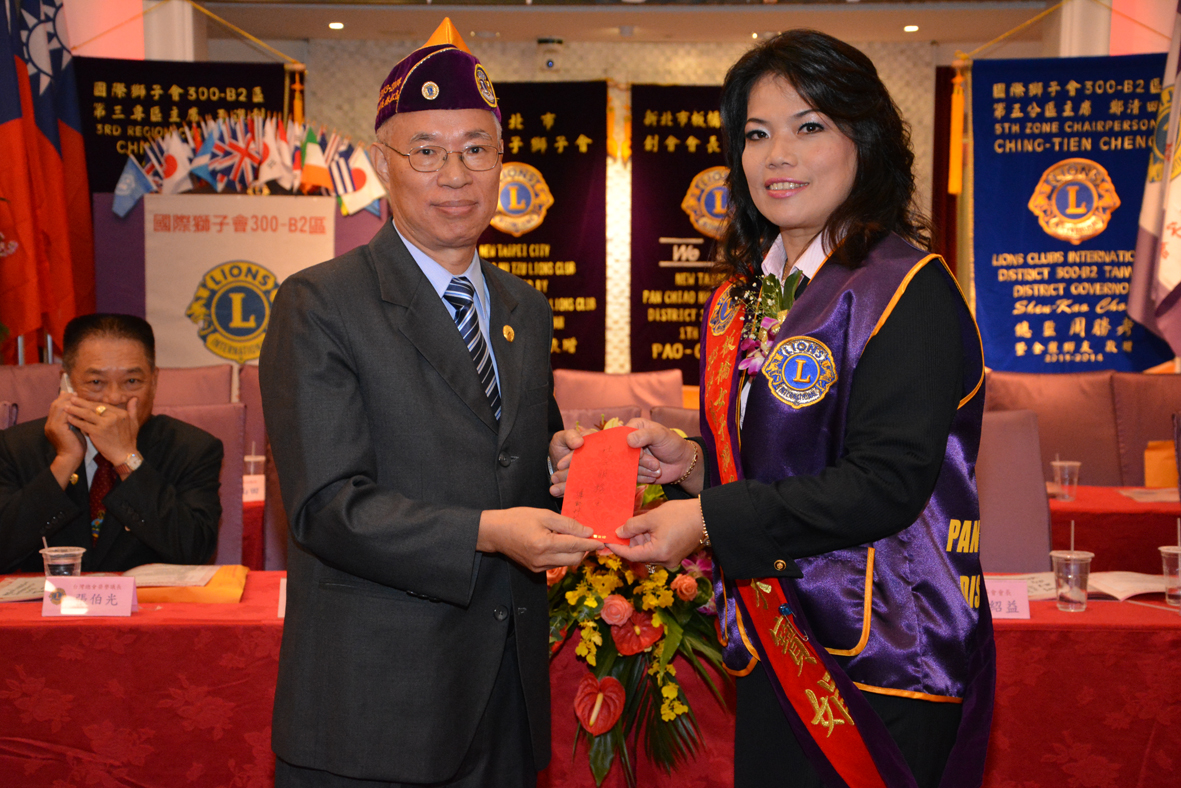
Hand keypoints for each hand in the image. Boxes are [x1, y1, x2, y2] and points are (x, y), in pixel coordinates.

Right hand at [45, 391, 84, 487]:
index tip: (74, 394)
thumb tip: (79, 410)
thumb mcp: (74, 430)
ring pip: (58, 407)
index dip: (64, 399)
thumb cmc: (75, 446)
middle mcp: (49, 424)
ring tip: (78, 397)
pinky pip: (64, 414)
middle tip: (76, 393)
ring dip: (69, 401)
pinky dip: (72, 409)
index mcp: (52, 424)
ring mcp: (52, 426)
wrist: (71, 459)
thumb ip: (74, 420)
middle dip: (66, 397)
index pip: (55, 407)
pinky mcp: (57, 428)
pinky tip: (79, 406)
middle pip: (55, 405)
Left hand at [65, 396, 139, 466]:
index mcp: (121, 413)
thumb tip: (134, 398)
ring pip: (87, 414)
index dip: (92, 403)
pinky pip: (84, 424)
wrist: (125, 455)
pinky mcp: (97, 432)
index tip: (84, 401)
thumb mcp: (134, 423)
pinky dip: (76, 421)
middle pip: (94, 407)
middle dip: (81, 403)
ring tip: (66, 407)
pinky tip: (69, 418)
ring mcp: (105, 424)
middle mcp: (114, 416)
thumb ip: (133, 410)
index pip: (103, 405)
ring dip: (75, 410)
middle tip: (71, 399)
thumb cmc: (129, 440)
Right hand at [477, 507, 603, 572]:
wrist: (495, 532)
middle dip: (584, 549)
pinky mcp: (535, 569)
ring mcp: (538, 567)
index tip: (602, 540)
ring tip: (573, 538)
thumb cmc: (517, 519)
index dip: (591, 543)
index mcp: (544, 544)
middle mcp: (542, 559)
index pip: (575, 546)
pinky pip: (556, 564)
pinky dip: (563, 555)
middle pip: (574, 558)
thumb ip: (567, 524)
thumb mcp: (544, 515)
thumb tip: (587, 531)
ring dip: (574, 552)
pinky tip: (560, 544)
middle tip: (588, 537)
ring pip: (567, 563)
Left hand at [548, 425, 595, 496]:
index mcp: (595, 444)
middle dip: (568, 475)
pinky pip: (581, 490)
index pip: (587, 452)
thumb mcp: (562, 437)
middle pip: (586, 469)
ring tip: (553, 489)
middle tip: (554, 478)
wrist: (557, 460)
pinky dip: (568, 492)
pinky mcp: (588, 485)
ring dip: (567, 486)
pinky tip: (557, 493)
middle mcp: (598, 460)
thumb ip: (570, 436)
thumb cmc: (563, 445)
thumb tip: (579, 442)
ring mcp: (593, 473)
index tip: (560, 465)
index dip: (573, 459)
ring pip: (583, 482)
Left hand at [610, 498, 704, 568]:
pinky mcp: (676, 554)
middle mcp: (665, 561)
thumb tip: (618, 533)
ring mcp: (671, 559)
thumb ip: (633, 525)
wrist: (707, 516)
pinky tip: (646, 526)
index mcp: (658, 554)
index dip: (617, 548)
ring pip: (648, 550)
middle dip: (629, 541)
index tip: (605, 541)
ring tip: (633, 523)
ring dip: (639, 539)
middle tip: (618, 528)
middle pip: (639, 553)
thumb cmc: (681, 515)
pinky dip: (649, 539)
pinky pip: (657, 548)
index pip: (631, 555)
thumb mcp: (653, 517)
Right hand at [625, 418, 700, 492]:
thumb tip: (628, 440)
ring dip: (645, 470)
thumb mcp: (661, 435)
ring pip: (628, 467)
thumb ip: (645, 435)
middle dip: (641, 461)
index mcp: (634, 427)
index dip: (630, 447)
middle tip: (656, 463)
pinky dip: (645, 477)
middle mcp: (630, 442)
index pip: (621, 436)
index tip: (642, 452)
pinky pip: (633, 477)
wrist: (682, 463)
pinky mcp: (634, 470)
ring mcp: (631, 457)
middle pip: (624, 454)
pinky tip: (654, 473)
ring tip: (658, 467)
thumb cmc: (672, 444)